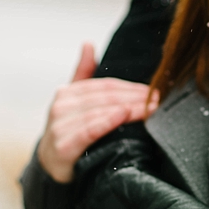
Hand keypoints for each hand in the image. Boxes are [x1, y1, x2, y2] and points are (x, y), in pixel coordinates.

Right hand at [36, 43, 157, 182]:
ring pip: (100, 111)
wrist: (49, 166)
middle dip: (135, 98)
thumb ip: (83, 74)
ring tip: (151, 110)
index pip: (105, 85)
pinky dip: (107, 121)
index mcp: (66, 93)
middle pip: (106, 97)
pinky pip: (89, 129)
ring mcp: (60, 126)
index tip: (153, 91)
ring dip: (129, 109)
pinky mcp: (63, 146)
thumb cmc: (68, 132)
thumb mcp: (74, 103)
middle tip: (158, 101)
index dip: (130, 87)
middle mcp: (61, 106)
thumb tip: (88, 43)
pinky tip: (124, 115)